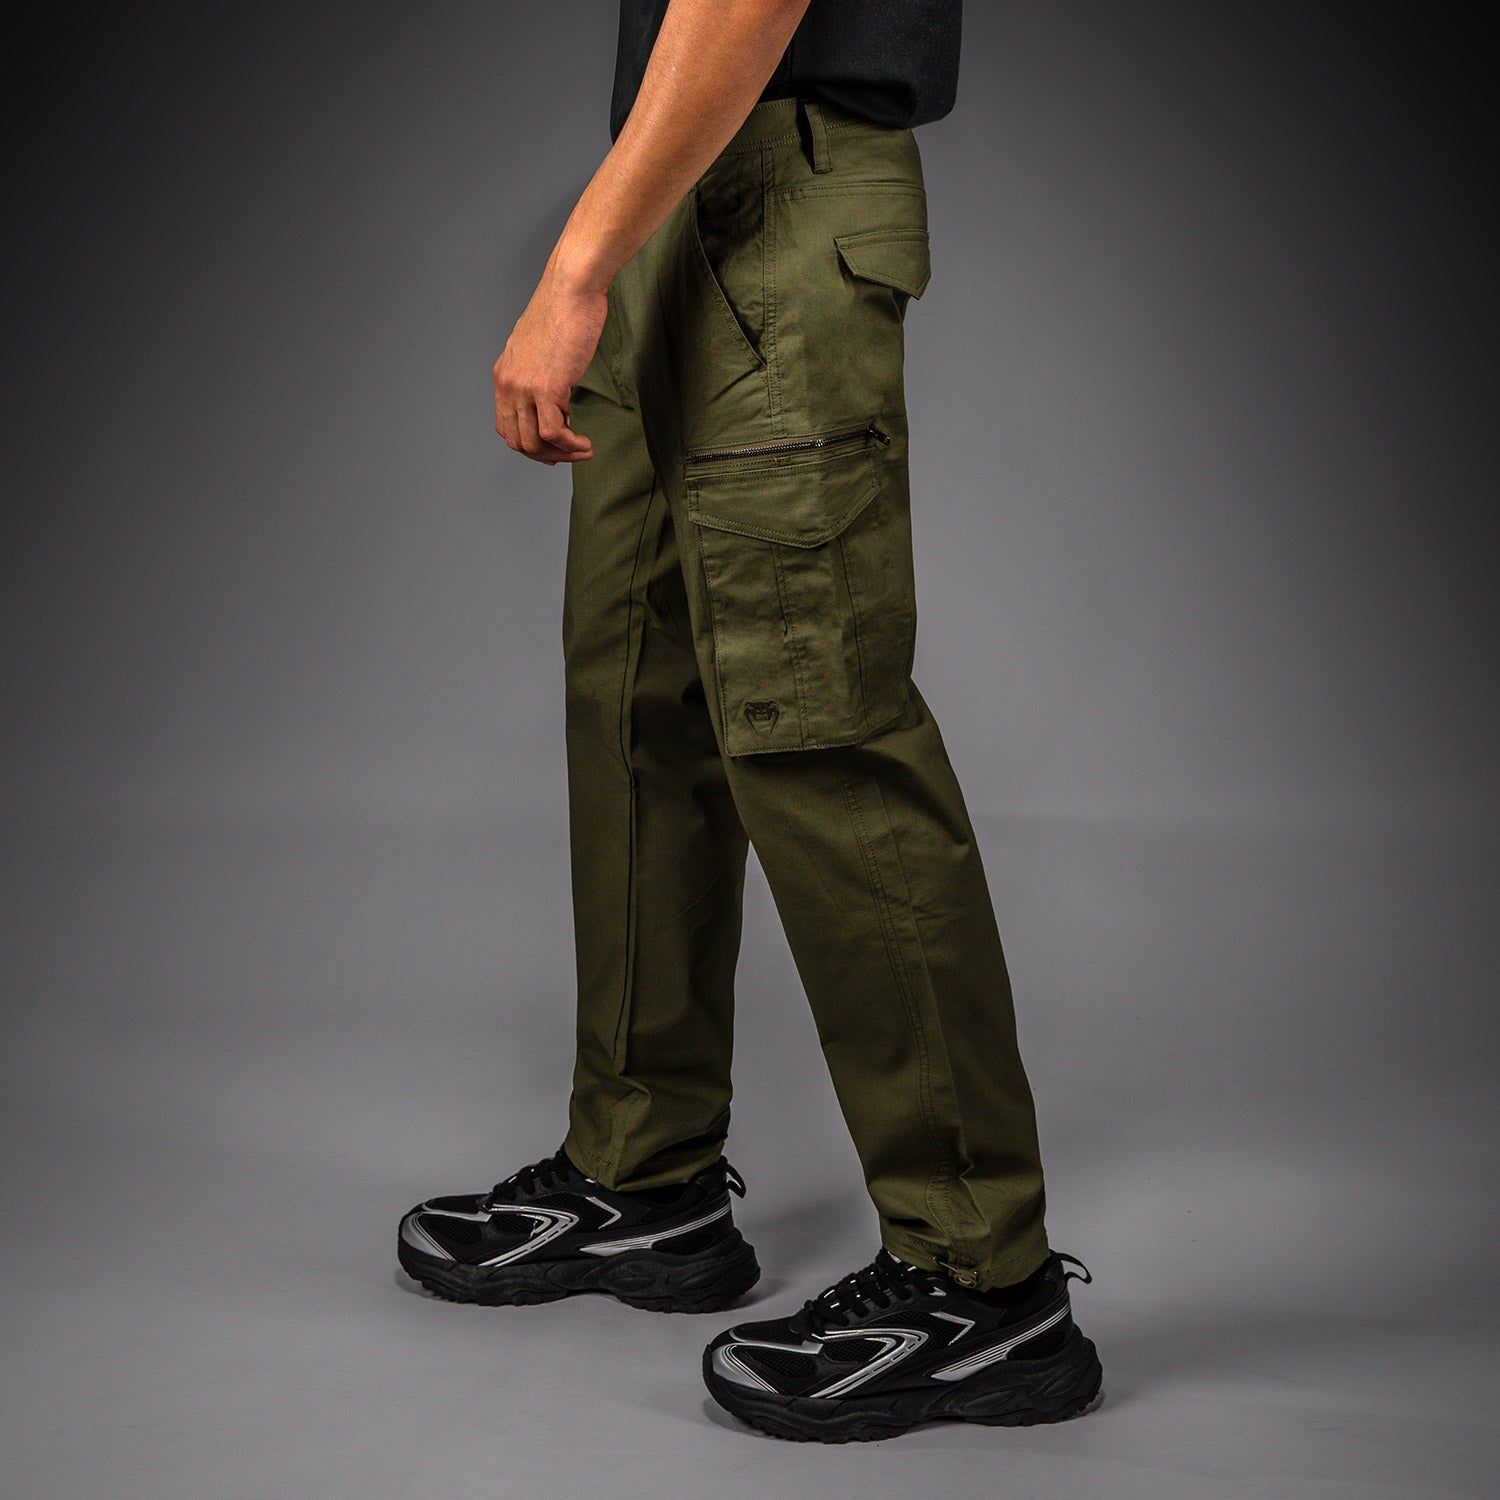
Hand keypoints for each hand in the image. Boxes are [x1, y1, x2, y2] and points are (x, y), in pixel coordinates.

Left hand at [492, 266, 607, 463]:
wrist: (571, 289)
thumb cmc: (564, 310)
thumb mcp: (540, 347)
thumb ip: (539, 373)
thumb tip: (554, 395)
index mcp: (504, 375)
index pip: (506, 426)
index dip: (530, 443)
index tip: (554, 445)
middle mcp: (508, 384)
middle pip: (517, 441)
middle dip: (546, 455)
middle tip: (571, 453)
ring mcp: (524, 388)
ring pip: (534, 442)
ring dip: (561, 454)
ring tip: (583, 450)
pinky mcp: (546, 387)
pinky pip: (554, 433)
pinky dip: (571, 445)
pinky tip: (585, 443)